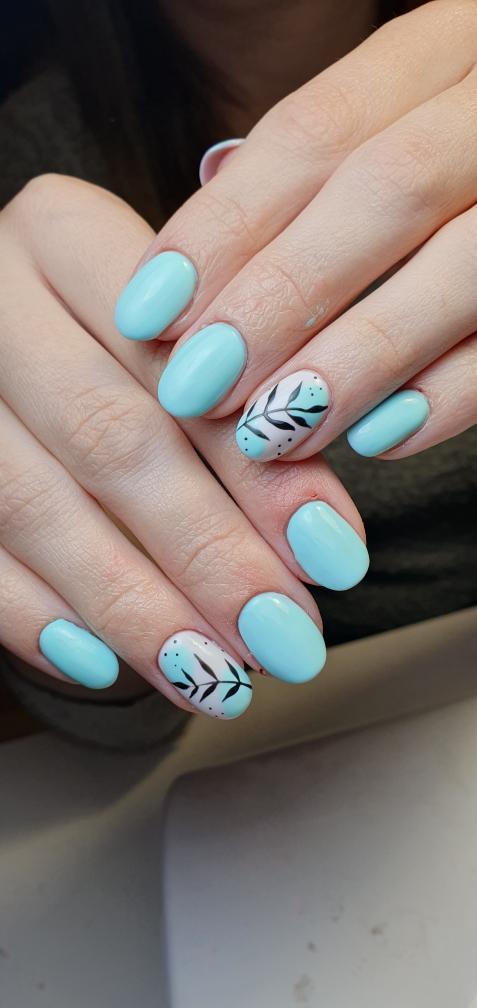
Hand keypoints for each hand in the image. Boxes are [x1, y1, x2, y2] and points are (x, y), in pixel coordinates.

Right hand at [0, 175, 368, 718]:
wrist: (16, 326)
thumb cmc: (119, 334)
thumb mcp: (182, 330)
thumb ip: (245, 405)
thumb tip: (320, 541)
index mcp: (65, 234)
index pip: (177, 362)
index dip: (255, 468)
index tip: (333, 556)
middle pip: (107, 437)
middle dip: (205, 552)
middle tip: (284, 638)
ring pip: (31, 504)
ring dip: (130, 605)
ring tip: (216, 676)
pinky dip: (33, 614)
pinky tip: (103, 663)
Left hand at [119, 0, 476, 462]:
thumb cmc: (464, 169)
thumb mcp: (399, 123)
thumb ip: (321, 161)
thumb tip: (208, 184)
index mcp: (445, 52)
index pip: (316, 129)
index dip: (224, 226)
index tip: (149, 312)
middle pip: (384, 189)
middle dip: (278, 295)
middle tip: (196, 386)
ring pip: (462, 263)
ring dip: (356, 356)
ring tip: (271, 429)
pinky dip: (451, 392)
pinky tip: (379, 439)